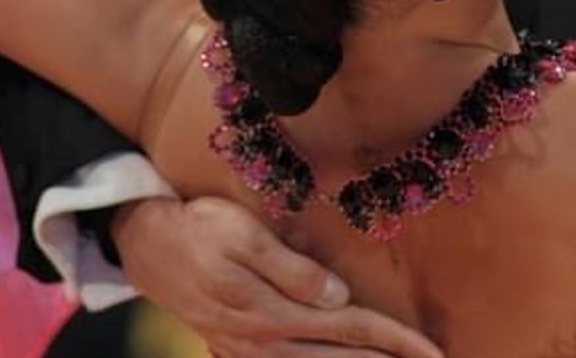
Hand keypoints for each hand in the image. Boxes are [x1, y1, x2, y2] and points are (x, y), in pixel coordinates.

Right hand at [112, 195, 444, 357]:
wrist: (144, 245)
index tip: (431, 351)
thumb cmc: (199, 229)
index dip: (395, 341)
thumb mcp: (243, 236)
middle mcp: (263, 341)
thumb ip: (291, 269)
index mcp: (272, 311)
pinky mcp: (236, 350)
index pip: (350, 328)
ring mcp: (247, 352)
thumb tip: (337, 297)